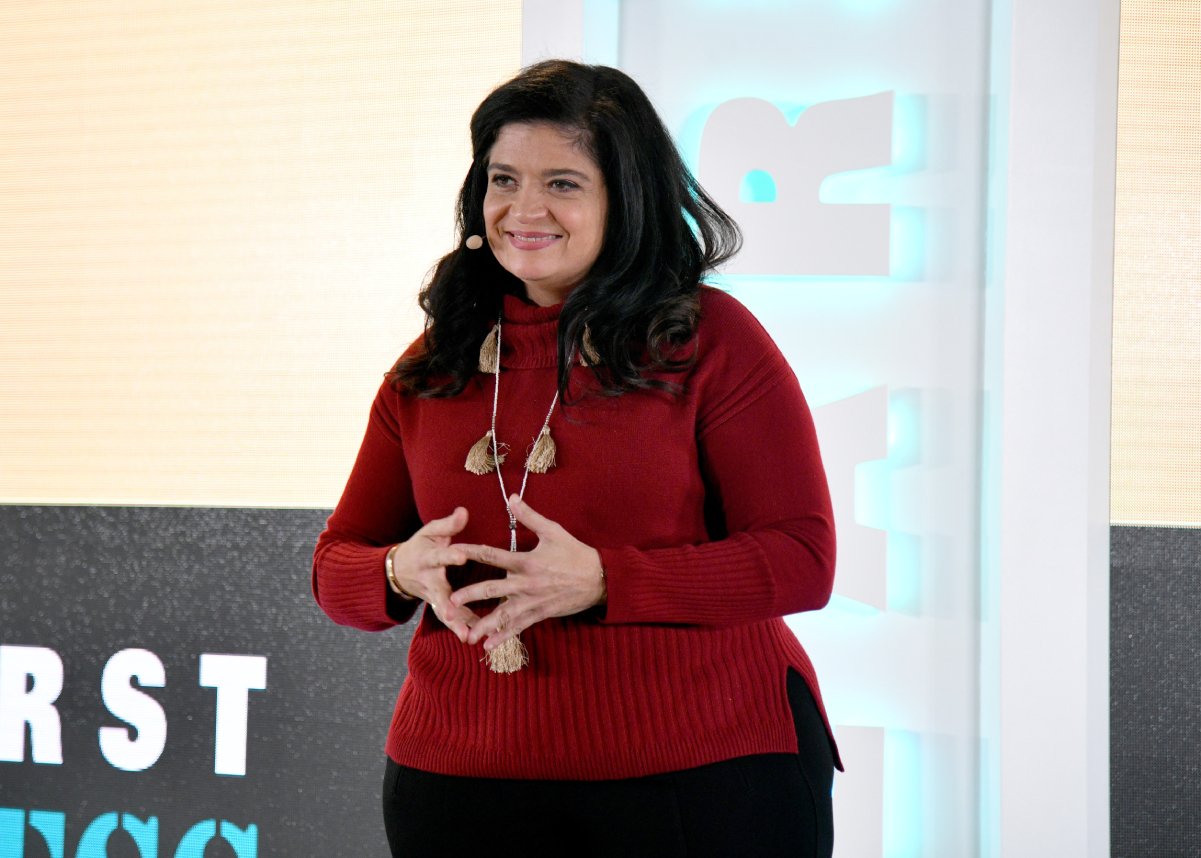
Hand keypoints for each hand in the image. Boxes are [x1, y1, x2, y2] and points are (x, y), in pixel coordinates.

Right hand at [389, 507, 477, 642]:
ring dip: (454, 624)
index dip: (450, 556)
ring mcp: (431, 595)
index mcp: (428, 558)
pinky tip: (475, 636)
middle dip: (446, 604)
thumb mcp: (430, 532)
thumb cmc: (420, 546)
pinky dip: (461, 628)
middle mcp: (428, 580)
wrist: (398, 569)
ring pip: (442, 610)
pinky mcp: (437, 605)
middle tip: (452, 615)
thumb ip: (448, 524)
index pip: (439, 556)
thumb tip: (464, 512)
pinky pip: (450, 618)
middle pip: (438, 593)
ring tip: (468, 636)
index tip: (462, 556)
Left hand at [450, 496, 605, 651]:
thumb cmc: (575, 553)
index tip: (453, 551)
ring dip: (484, 625)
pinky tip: (488, 646)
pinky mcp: (540, 614)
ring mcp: (532, 601)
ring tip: (467, 634)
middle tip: (450, 602)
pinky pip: (518, 627)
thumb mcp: (554, 531)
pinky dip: (503, 636)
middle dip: (470, 596)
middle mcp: (526, 583)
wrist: (599, 579)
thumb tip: (512, 498)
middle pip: (492, 590)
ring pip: (504, 615)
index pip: (493, 555)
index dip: (471, 552)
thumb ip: (530, 516)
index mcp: (526, 561)